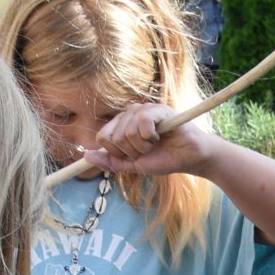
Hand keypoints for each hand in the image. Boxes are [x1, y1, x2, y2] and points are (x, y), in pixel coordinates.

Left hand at [70, 101, 215, 182]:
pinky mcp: (156, 109)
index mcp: (121, 125)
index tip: (133, 155)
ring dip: (143, 147)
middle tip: (147, 149)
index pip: (102, 138)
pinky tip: (161, 135)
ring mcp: (142, 109)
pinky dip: (151, 137)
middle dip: (131, 152)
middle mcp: (129, 114)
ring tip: (156, 143)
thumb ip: (110, 161)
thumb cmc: (163, 159)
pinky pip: (141, 124)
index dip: (117, 152)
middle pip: (113, 137)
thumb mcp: (132, 165)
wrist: (188, 158)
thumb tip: (86, 156)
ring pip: (127, 132)